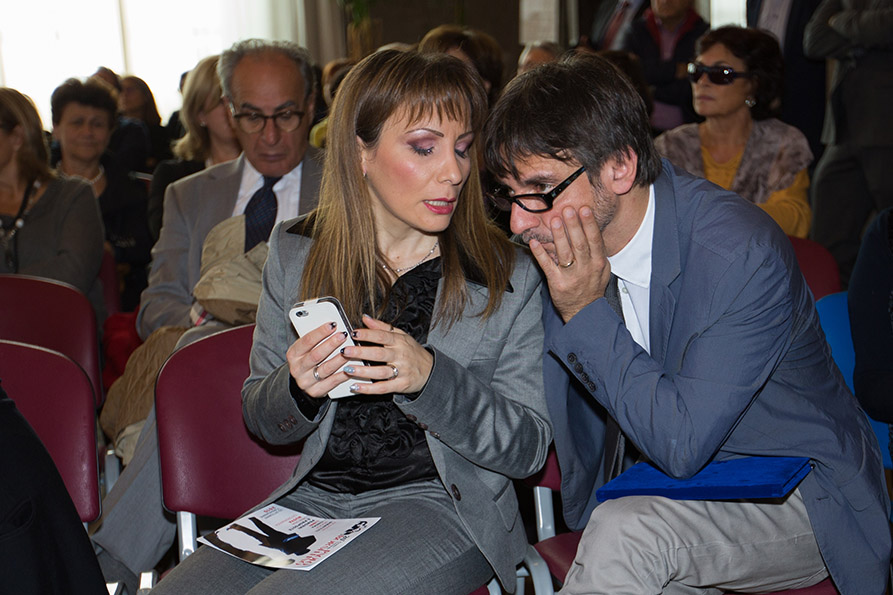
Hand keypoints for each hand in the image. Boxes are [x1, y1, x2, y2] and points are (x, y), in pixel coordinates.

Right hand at [286, 321, 349, 397]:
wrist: (303, 382)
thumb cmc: (307, 360)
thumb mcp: (305, 348)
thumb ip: (315, 338)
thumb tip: (332, 325)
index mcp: (293, 354)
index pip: (306, 341)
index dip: (320, 332)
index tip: (332, 325)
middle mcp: (298, 368)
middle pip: (316, 355)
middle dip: (331, 344)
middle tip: (343, 335)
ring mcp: (306, 381)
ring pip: (326, 369)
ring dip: (339, 359)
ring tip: (349, 350)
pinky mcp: (316, 391)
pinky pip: (332, 382)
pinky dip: (343, 374)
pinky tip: (351, 367)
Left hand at [340, 314, 433, 394]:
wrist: (431, 370)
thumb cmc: (412, 352)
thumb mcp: (401, 336)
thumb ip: (382, 327)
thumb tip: (365, 318)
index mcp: (399, 342)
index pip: (383, 336)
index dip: (368, 334)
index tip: (354, 333)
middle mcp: (401, 356)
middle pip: (380, 354)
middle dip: (361, 352)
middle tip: (346, 351)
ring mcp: (402, 372)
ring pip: (381, 372)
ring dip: (363, 372)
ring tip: (348, 370)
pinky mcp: (401, 385)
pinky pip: (383, 388)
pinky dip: (369, 389)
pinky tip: (356, 387)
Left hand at [529, 206, 611, 322]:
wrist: (584, 312)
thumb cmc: (592, 287)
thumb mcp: (602, 269)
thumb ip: (598, 251)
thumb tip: (592, 228)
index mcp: (598, 263)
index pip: (595, 240)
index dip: (589, 224)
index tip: (584, 210)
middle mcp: (586, 268)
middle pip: (580, 244)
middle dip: (574, 225)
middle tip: (567, 210)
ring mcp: (571, 276)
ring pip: (565, 253)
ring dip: (559, 236)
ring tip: (554, 220)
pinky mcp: (557, 282)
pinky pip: (548, 266)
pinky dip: (540, 254)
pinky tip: (534, 243)